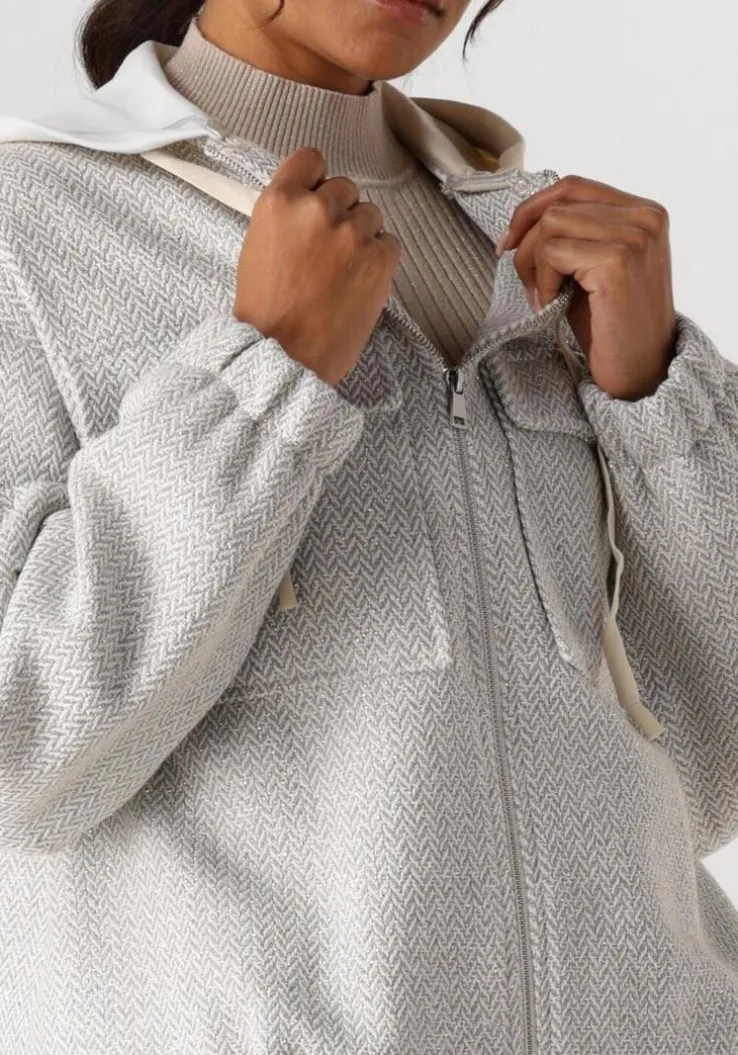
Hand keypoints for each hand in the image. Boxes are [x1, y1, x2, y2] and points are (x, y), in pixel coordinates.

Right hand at [233, 146, 400, 386]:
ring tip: (343, 272)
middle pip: (345, 188)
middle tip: (328, 251)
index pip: (311, 160)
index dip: (316, 180)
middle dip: (339, 213)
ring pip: (370, 215)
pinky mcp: (380, 258)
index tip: (317, 199)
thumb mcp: (259, 248)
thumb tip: (310, 206)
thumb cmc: (266, 312)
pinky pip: (389, 243)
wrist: (285, 357)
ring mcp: (352, 232)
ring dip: (361, 237)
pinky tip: (359, 283)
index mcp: (280, 201)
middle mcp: (318, 208)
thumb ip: (286, 218)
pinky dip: (379, 259)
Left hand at [495, 174, 677, 400]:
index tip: (508, 243)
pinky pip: (554, 252)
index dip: (531, 209)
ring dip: (532, 263)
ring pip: (552, 223)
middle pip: (558, 202)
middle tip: (522, 278)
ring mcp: (635, 237)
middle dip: (526, 239)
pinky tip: (551, 303)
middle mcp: (645, 217)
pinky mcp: (618, 262)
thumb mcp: (591, 268)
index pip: (573, 186)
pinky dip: (542, 279)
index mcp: (643, 212)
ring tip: (541, 295)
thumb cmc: (611, 325)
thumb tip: (523, 221)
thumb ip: (573, 235)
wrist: (640, 371)